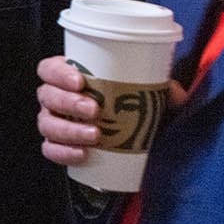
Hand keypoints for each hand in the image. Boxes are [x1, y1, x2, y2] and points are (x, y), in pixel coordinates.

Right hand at [35, 55, 188, 165]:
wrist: (130, 141)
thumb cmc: (130, 109)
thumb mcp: (147, 95)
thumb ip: (163, 91)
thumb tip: (176, 92)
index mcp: (68, 77)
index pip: (49, 69)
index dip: (58, 73)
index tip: (80, 81)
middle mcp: (56, 99)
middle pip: (47, 95)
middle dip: (68, 102)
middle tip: (95, 110)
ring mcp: (54, 123)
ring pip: (47, 124)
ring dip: (68, 129)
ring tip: (95, 135)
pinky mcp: (58, 146)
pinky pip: (50, 149)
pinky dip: (63, 152)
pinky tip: (83, 154)